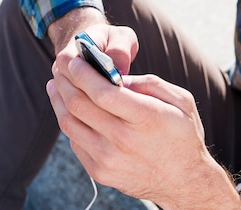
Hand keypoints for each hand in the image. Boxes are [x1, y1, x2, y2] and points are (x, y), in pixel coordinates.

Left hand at [46, 39, 240, 209]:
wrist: (183, 181)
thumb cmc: (184, 136)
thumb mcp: (181, 101)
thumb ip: (150, 84)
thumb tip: (117, 76)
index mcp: (146, 118)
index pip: (103, 92)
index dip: (83, 73)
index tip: (74, 59)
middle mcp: (123, 140)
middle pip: (80, 104)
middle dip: (65, 79)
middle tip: (61, 64)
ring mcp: (108, 159)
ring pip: (70, 123)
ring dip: (58, 99)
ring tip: (56, 84)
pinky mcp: (100, 172)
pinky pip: (74, 142)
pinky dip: (68, 120)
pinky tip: (68, 108)